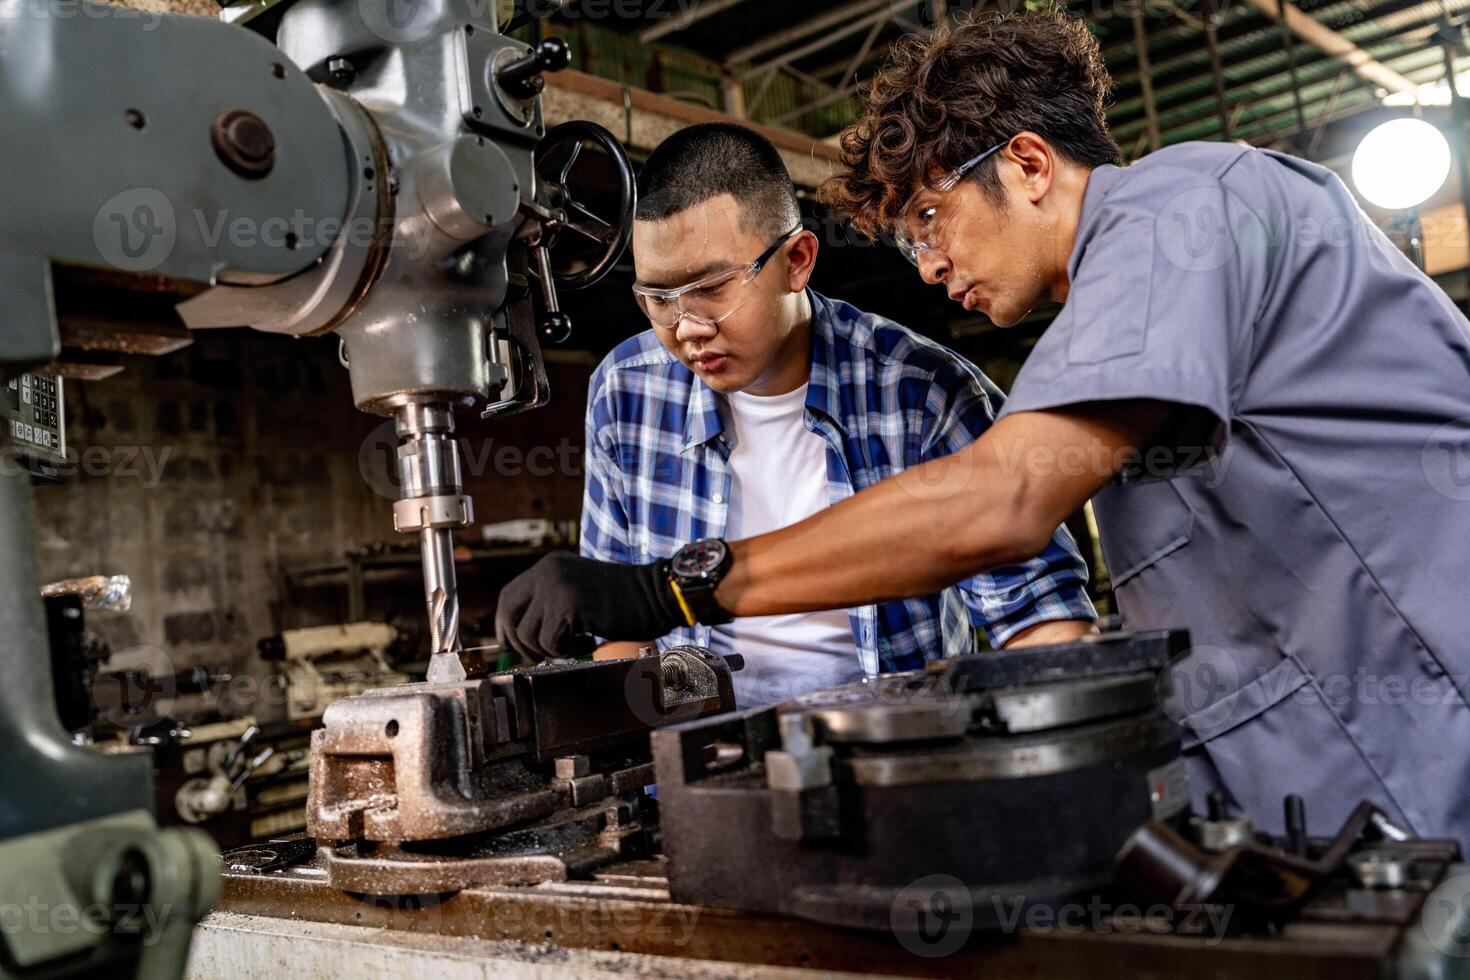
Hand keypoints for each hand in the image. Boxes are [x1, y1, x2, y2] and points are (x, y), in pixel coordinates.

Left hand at [494, 552, 685, 660]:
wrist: (656, 594)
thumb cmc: (623, 601)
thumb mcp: (578, 591)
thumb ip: (550, 604)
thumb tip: (518, 636)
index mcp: (549, 566)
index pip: (508, 597)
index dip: (505, 625)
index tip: (511, 644)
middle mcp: (547, 572)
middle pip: (509, 615)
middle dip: (519, 643)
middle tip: (542, 653)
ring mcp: (556, 586)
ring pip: (527, 634)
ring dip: (548, 649)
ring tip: (574, 644)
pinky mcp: (568, 605)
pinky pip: (548, 642)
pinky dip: (564, 651)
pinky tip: (584, 643)